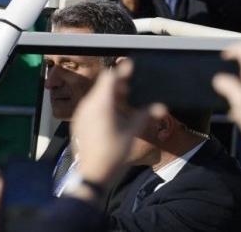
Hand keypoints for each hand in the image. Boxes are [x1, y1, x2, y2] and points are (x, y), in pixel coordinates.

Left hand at [71, 59, 147, 184]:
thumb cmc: (113, 153)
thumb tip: (161, 106)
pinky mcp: (78, 122)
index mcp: (101, 104)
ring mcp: (81, 114)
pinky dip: (103, 104)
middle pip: (103, 85)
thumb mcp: (132, 132)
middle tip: (133, 88)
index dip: (122, 70)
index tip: (132, 67)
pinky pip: (91, 106)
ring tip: (125, 102)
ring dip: (111, 95)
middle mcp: (88, 105)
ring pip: (96, 96)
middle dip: (118, 84)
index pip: (110, 77)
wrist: (92, 175)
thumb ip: (145, 114)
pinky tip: (114, 115)